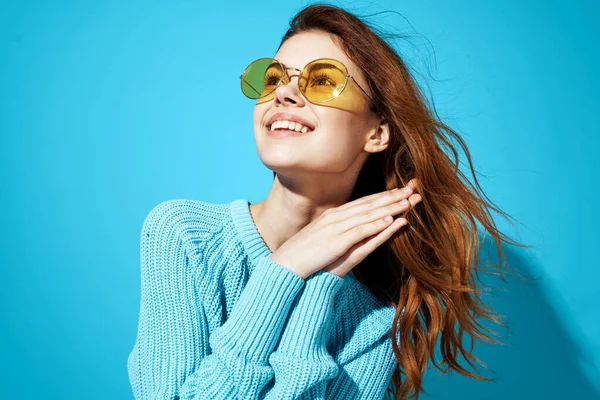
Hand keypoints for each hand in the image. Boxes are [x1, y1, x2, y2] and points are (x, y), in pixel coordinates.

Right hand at [269, 179, 421, 278]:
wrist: (286, 264)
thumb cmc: (306, 254)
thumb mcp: (326, 239)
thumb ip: (343, 233)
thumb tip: (359, 230)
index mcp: (336, 215)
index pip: (365, 202)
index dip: (385, 196)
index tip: (402, 190)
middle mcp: (337, 217)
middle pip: (370, 204)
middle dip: (393, 197)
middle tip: (413, 189)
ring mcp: (336, 228)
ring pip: (368, 215)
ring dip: (390, 207)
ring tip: (408, 202)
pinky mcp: (336, 243)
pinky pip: (360, 232)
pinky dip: (376, 225)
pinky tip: (390, 220)